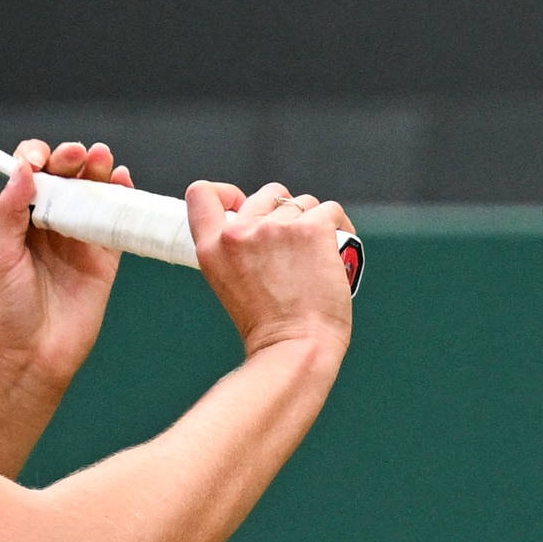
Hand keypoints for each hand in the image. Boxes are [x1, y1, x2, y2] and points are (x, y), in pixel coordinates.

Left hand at [0, 139, 133, 390]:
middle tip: (76, 155)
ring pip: (92, 195)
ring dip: (98, 172)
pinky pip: (116, 223)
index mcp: (20, 221)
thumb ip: (11, 212)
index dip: (36, 160)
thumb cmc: (6, 312)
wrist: (31, 357)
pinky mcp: (104, 260)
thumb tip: (22, 170)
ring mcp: (79, 241)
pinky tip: (123, 182)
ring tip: (101, 159)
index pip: (30, 176)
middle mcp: (50, 226)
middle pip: (65, 179)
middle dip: (70, 160)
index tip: (39, 160)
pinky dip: (122, 200)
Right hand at [185, 180, 355, 358]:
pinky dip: (340, 228)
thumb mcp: (230, 283)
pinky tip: (338, 252)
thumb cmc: (270, 326)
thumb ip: (237, 249)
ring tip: (317, 257)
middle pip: (267, 194)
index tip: (241, 206)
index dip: (226, 193)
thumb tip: (264, 221)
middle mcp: (239, 233)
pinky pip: (331, 211)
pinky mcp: (312, 229)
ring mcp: (276, 228)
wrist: (296, 348)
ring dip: (313, 223)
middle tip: (294, 248)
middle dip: (284, 213)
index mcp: (212, 248)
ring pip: (303, 203)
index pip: (202, 194)